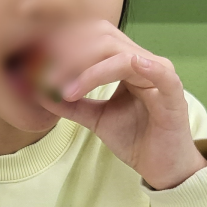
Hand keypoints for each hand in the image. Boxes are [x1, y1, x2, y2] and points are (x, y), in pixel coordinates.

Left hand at [35, 21, 206, 189]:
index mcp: (126, 62)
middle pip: (102, 39)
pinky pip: (151, 70)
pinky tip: (90, 79)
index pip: (92, 38)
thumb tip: (38, 91)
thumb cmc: (136, 139)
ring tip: (61, 88)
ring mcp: (159, 73)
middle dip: (68, 54)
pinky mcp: (172, 91)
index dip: (63, 45)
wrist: (164, 168)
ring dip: (84, 68)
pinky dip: (122, 69)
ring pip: (118, 53)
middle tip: (42, 74)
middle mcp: (143, 60)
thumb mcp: (96, 118)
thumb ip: (71, 103)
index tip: (34, 64)